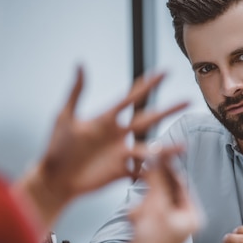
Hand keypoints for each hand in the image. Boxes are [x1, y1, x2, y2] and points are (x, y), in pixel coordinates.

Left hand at [17, 66, 187, 226]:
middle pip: (148, 119)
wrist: (54, 178)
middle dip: (168, 110)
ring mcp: (121, 153)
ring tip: (183, 147)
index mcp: (106, 119)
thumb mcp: (64, 117)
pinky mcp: (120, 172)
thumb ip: (75, 92)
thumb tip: (79, 63)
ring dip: (166, 147)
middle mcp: (118, 134)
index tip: (164, 72)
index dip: (148, 85)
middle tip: (188, 100)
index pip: (132, 98)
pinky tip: (166, 172)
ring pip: (149, 147)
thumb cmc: (56, 147)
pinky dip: (153, 172)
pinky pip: (140, 171)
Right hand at [128, 149, 199, 242]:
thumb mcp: (156, 206)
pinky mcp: (154, 230)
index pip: (182, 185)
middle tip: (145, 176)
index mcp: (193, 215)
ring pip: (154, 201)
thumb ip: (158, 181)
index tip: (158, 157)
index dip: (168, 170)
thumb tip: (158, 160)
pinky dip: (139, 213)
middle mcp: (184, 220)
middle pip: (167, 192)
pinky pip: (146, 212)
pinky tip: (134, 221)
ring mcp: (169, 225)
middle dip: (153, 191)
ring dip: (144, 204)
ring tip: (140, 214)